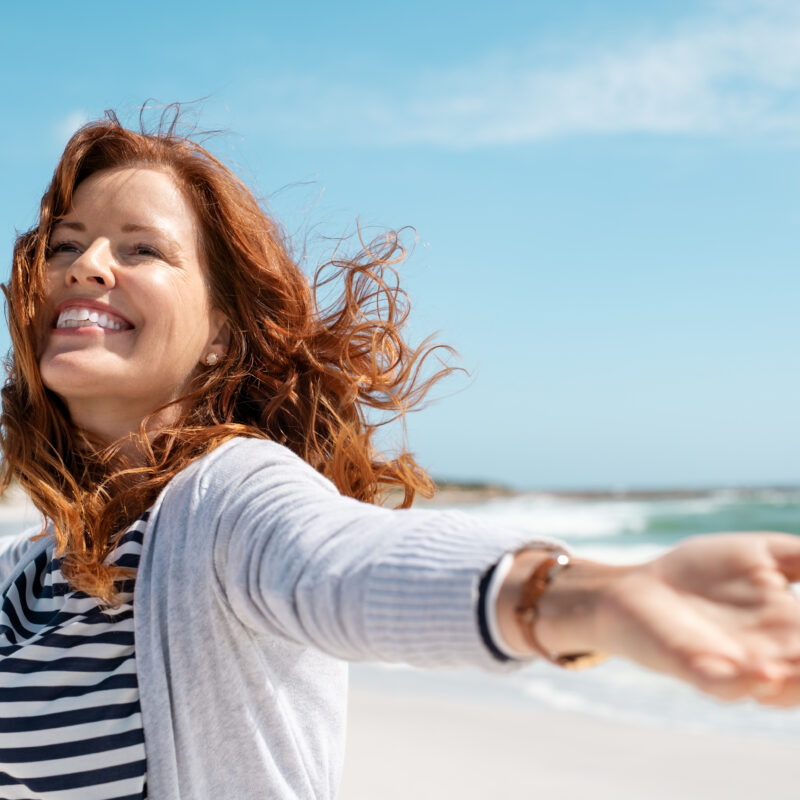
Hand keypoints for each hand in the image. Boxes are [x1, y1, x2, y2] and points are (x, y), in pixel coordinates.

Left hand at [570, 533, 799, 704]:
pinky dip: (744, 685)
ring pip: (783, 688)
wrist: (637, 588)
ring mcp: (736, 666)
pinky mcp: (695, 669)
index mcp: (795, 625)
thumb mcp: (760, 553)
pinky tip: (761, 673)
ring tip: (784, 667)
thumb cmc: (700, 572)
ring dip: (797, 682)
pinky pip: (725, 687)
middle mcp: (776, 653)